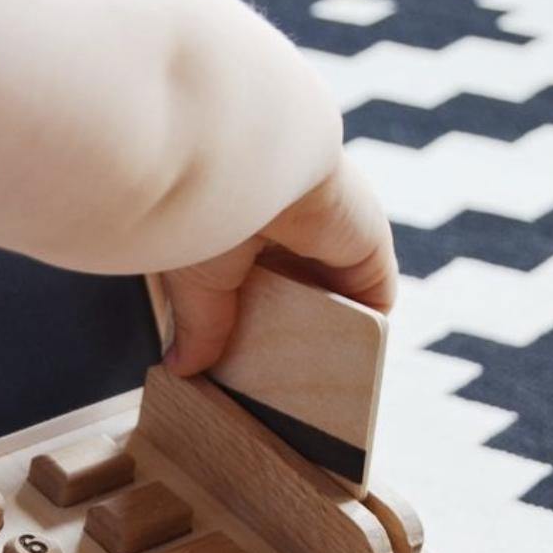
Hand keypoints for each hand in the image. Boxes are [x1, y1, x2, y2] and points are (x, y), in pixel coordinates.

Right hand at [161, 151, 396, 376]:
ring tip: (315, 383)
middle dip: (285, 330)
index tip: (236, 355)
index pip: (249, 276)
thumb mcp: (195, 284)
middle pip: (293, 290)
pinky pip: (372, 297)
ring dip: (328, 335)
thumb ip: (200, 326)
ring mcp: (330, 234)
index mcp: (238, 221)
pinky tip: (350, 367)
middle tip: (272, 379)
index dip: (246, 313)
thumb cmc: (199, 209)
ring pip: (334, 295)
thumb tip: (180, 365)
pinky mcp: (366, 245)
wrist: (241, 168)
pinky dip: (364, 332)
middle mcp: (288, 224)